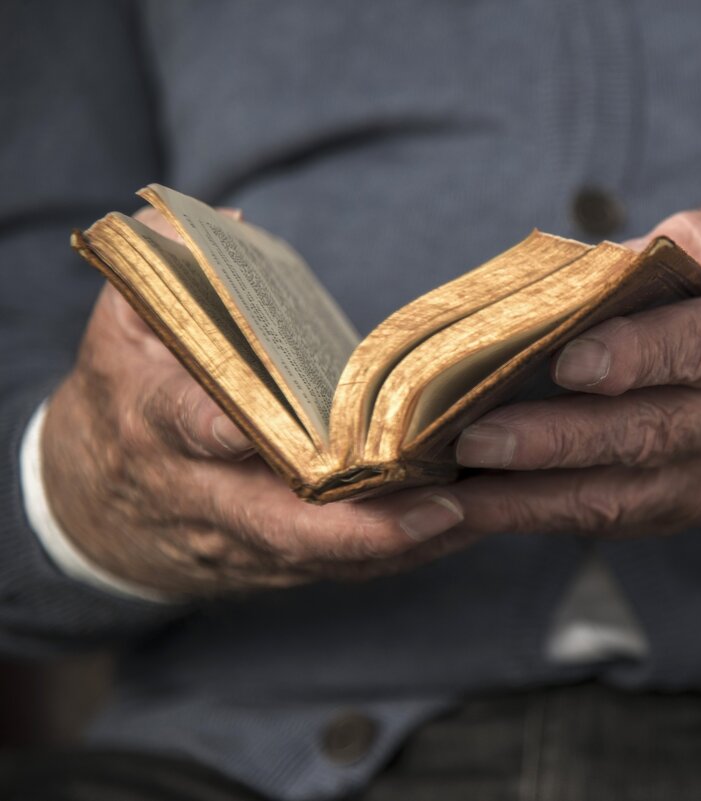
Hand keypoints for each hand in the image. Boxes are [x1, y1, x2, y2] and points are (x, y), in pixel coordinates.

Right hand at [41, 208, 473, 598]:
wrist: (95, 514)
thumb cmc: (123, 404)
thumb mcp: (121, 330)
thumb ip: (162, 271)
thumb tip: (221, 224)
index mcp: (158, 427)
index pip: (187, 425)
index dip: (219, 427)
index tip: (254, 426)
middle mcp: (205, 497)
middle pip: (282, 524)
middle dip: (358, 524)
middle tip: (438, 502)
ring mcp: (244, 543)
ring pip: (330, 557)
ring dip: (406, 541)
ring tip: (481, 509)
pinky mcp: (278, 568)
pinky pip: (349, 569)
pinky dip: (409, 552)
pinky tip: (469, 522)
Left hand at [446, 194, 700, 535]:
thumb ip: (699, 234)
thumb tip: (604, 262)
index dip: (636, 359)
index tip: (565, 361)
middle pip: (652, 438)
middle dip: (556, 446)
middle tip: (472, 440)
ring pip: (635, 498)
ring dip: (542, 504)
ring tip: (460, 499)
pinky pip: (636, 518)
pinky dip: (563, 519)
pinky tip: (499, 512)